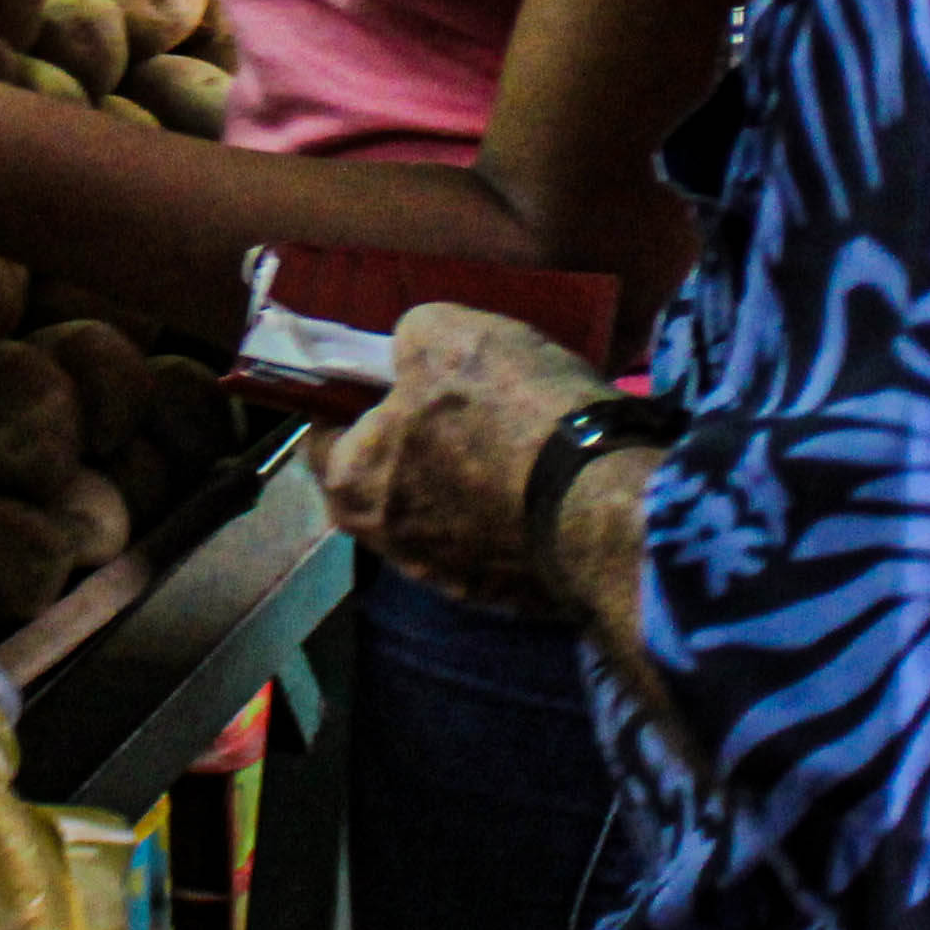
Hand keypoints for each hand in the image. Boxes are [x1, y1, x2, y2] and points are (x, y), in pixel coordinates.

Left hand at [319, 303, 612, 608]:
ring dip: (464, 479)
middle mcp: (389, 546)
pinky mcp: (509, 595)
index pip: (323, 435)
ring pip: (442, 512)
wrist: (606, 505)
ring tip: (511, 437)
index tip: (389, 372)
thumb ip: (407, 342)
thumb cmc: (508, 412)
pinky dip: (508, 511)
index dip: (352, 395)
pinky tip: (541, 478)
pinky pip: (494, 540)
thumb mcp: (445, 334)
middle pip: (386, 477)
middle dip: (413, 440)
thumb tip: (409, 356)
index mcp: (353, 485)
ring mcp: (452, 579)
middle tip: (457, 400)